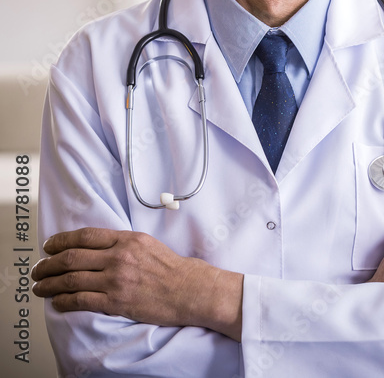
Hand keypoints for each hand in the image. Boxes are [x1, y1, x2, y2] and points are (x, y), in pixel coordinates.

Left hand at [31, 228, 242, 340]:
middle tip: (38, 269)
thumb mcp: (148, 244)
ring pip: (70, 280)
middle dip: (48, 264)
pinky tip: (57, 302)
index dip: (61, 241)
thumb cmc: (172, 269)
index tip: (49, 246)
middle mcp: (119, 257)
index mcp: (127, 240)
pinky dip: (63, 301)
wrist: (189, 289)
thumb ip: (122, 243)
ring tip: (40, 287)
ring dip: (49, 284)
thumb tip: (96, 247)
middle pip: (71, 258)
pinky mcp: (116, 301)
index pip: (84, 237)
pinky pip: (80, 300)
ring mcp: (116, 280)